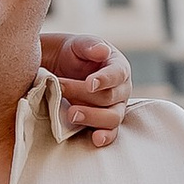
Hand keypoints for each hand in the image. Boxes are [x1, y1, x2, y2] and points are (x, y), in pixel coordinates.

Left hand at [40, 28, 130, 144]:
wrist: (61, 69)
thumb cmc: (74, 54)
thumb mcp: (79, 44)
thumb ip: (89, 46)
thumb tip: (102, 51)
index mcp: (118, 67)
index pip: (117, 74)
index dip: (105, 79)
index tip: (89, 84)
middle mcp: (121, 89)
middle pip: (110, 97)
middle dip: (84, 95)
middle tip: (62, 89)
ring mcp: (115, 107)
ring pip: (112, 117)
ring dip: (92, 117)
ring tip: (71, 114)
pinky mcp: (105, 123)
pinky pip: (110, 132)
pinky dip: (104, 137)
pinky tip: (96, 139)